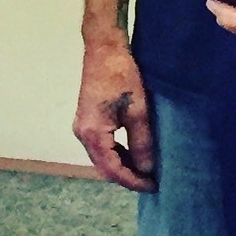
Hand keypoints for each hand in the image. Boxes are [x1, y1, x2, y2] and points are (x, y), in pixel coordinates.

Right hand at [74, 36, 156, 189]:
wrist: (103, 48)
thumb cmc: (121, 75)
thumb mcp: (138, 111)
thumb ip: (142, 143)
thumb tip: (147, 169)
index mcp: (92, 134)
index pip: (112, 169)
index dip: (133, 181)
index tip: (153, 186)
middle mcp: (82, 134)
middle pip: (104, 167)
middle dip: (127, 177)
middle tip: (152, 181)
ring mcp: (81, 127)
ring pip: (102, 158)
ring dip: (122, 166)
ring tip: (145, 170)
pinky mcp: (86, 120)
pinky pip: (100, 146)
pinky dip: (116, 154)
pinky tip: (133, 153)